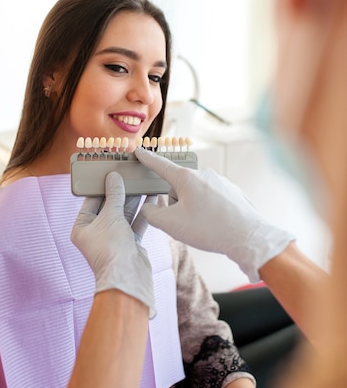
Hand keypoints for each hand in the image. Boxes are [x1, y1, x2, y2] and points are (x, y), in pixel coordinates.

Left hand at [71, 171, 155, 316]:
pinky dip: (143, 211)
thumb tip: (113, 177)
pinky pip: (136, 222)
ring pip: (124, 213)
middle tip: (129, 174)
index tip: (110, 172)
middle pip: (109, 206)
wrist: (128, 277)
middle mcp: (97, 233)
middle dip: (120, 191)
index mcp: (82, 227)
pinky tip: (151, 197)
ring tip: (142, 182)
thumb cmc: (111, 249)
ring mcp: (114, 238)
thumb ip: (114, 195)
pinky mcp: (130, 242)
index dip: (101, 186)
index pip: (91, 201)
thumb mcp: (111, 216)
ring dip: (134, 199)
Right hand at [135, 147, 293, 281]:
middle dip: (176, 204)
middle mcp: (204, 174)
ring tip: (204, 227)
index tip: (139, 150)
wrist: (248, 237)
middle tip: (185, 223)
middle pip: (178, 187)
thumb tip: (151, 208)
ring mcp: (220, 182)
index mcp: (186, 177)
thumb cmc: (209, 228)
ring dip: (193, 209)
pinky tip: (216, 225)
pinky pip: (211, 200)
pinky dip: (209, 212)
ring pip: (195, 194)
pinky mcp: (232, 192)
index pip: (161, 165)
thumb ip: (151, 214)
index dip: (148, 159)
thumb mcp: (170, 224)